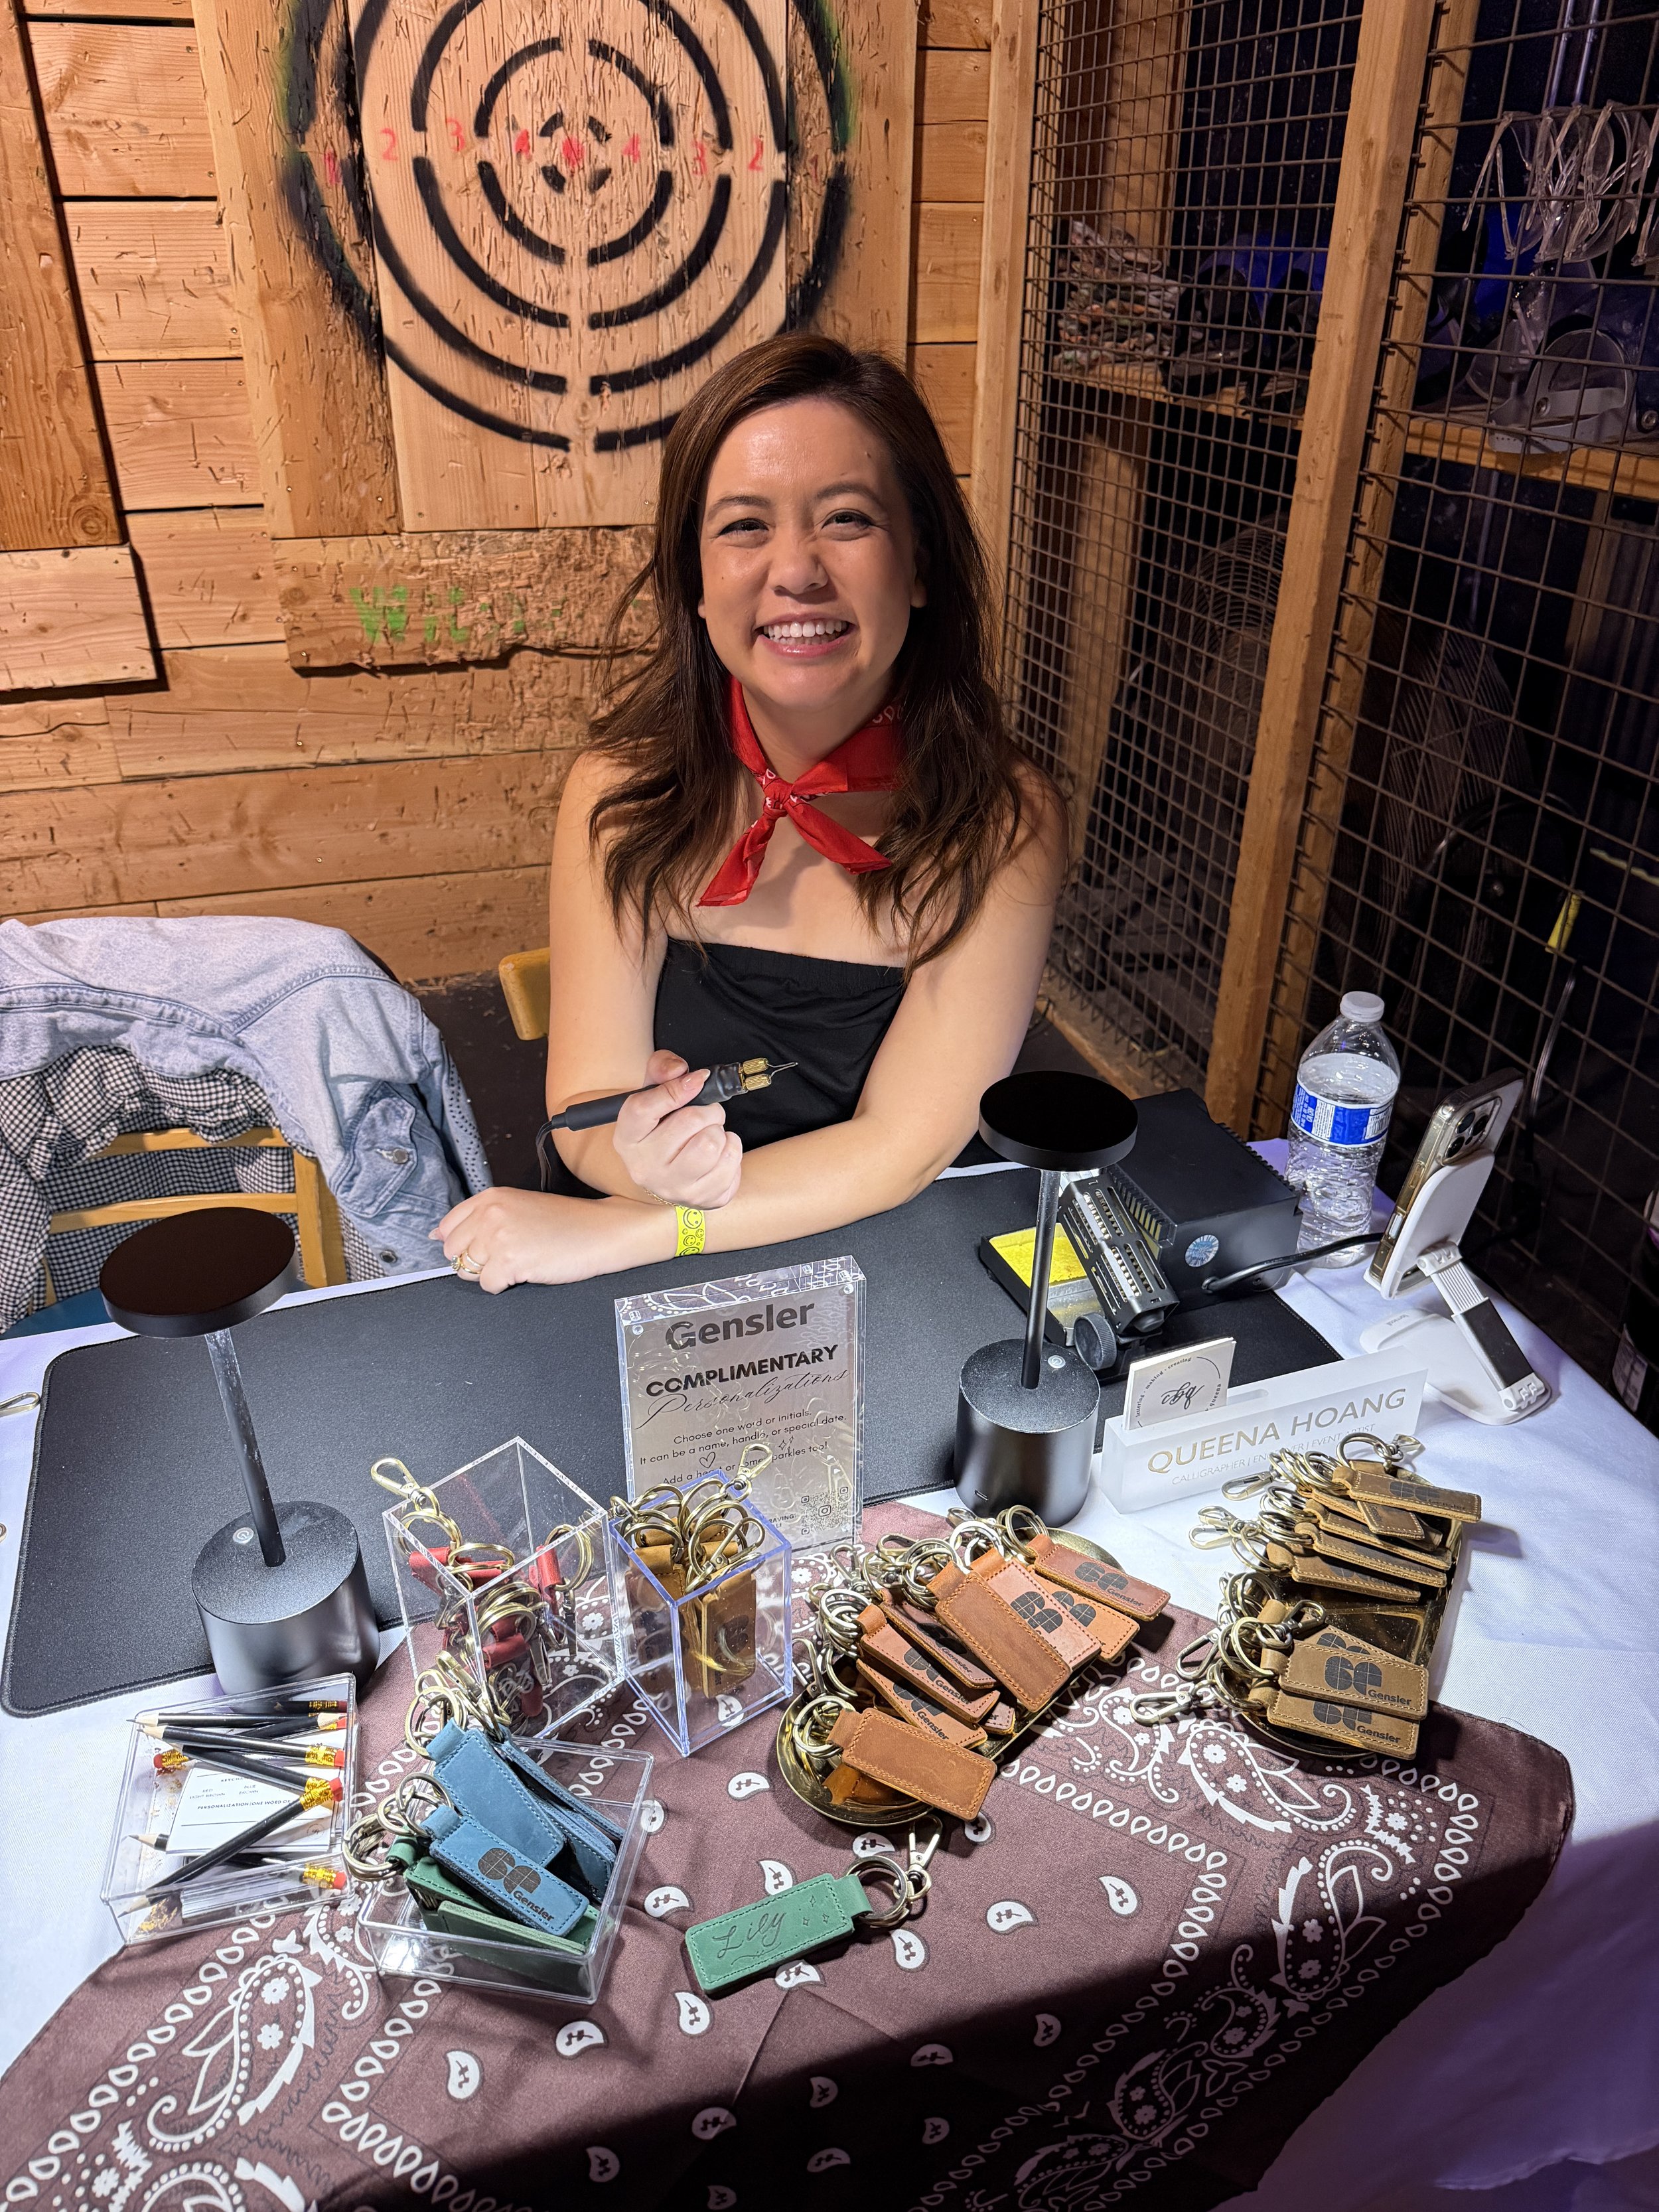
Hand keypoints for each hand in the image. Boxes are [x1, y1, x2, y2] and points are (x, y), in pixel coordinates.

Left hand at [432, 1189, 664, 1290]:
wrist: (600, 1231)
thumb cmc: (565, 1222)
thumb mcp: (516, 1207)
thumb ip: (477, 1218)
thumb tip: (436, 1235)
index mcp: (490, 1197)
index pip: (448, 1226)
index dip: (463, 1243)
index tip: (480, 1247)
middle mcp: (490, 1214)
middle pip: (454, 1252)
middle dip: (474, 1260)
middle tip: (505, 1255)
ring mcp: (499, 1237)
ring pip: (468, 1271)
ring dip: (491, 1272)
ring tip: (519, 1260)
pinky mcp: (510, 1261)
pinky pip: (489, 1286)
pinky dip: (505, 1285)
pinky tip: (527, 1270)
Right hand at [612, 1049, 742, 1208]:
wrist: (670, 1171)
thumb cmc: (662, 1127)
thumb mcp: (653, 1094)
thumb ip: (661, 1070)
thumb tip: (680, 1070)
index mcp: (627, 1138)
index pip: (643, 1109)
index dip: (675, 1089)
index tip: (698, 1079)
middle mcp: (645, 1167)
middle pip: (689, 1121)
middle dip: (707, 1110)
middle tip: (706, 1114)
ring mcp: (674, 1188)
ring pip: (712, 1144)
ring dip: (720, 1131)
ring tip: (710, 1134)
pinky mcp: (702, 1199)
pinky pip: (731, 1163)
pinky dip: (733, 1150)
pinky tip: (719, 1153)